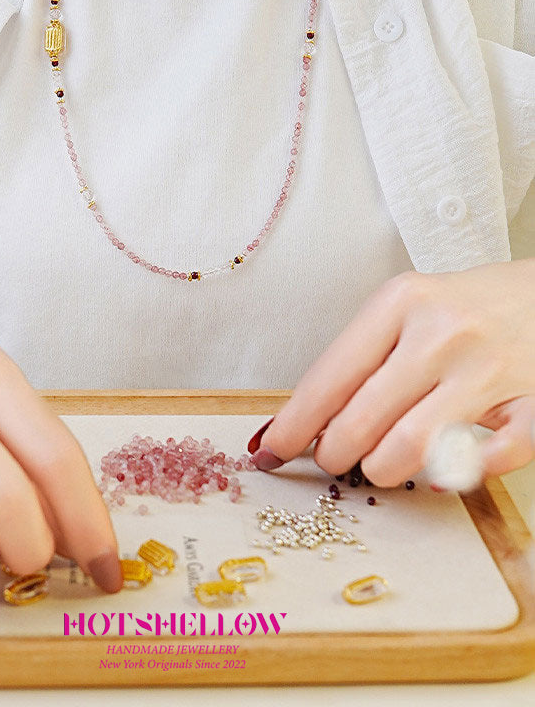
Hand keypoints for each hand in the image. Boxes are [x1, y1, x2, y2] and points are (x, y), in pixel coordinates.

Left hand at [247, 260, 534, 484]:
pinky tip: (441, 469)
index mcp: (401, 303)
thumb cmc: (468, 307)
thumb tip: (304, 418)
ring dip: (382, 470)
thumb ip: (363, 358)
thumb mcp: (407, 309)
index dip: (294, 424)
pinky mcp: (534, 402)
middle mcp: (442, 333)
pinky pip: (486, 460)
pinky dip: (456, 474)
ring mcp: (490, 370)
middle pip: (362, 419)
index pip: (330, 377)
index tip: (271, 450)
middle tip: (330, 458)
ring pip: (411, 447)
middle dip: (333, 453)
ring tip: (377, 465)